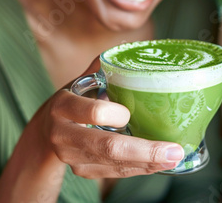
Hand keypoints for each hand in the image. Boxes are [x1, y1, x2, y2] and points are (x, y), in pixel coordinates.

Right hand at [37, 56, 184, 177]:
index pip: (92, 111)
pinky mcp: (84, 171)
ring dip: (148, 162)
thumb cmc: (73, 101)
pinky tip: (160, 163)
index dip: (113, 114)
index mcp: (64, 106)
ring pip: (114, 164)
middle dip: (145, 150)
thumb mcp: (80, 82)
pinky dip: (140, 168)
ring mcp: (73, 157)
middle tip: (174, 150)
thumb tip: (129, 49)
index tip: (130, 113)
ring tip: (175, 156)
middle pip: (107, 146)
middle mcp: (64, 135)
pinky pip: (116, 172)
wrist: (46, 132)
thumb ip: (101, 69)